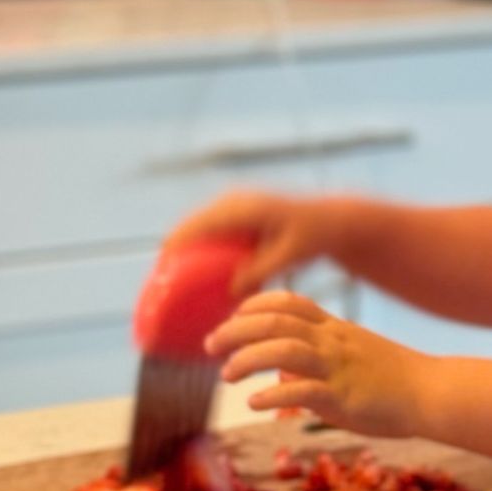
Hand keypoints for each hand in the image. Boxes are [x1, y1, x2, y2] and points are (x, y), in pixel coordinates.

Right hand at [168, 191, 343, 295]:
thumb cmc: (314, 238)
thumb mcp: (289, 256)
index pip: (197, 226)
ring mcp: (232, 203)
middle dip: (174, 252)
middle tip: (159, 285)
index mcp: (243, 208)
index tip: (159, 271)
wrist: (332, 220)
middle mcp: (232, 200)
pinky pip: (209, 229)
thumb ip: (260, 271)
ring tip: (170, 281)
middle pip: (190, 226)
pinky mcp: (235, 212)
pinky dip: (199, 247)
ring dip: (185, 250)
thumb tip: (232, 290)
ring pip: (197, 228)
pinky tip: (194, 273)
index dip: (174, 246)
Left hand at [207, 290, 429, 439]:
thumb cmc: (394, 381)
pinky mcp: (344, 396)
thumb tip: (281, 379)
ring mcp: (338, 367)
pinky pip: (302, 390)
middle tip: (210, 345)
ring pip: (283, 348)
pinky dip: (272, 396)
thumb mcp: (352, 360)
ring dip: (247, 359)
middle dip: (235, 330)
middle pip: (275, 321)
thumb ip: (315, 364)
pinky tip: (255, 404)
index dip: (253, 306)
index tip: (232, 318)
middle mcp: (332, 341)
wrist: (433, 393)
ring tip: (227, 374)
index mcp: (334, 329)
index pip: (288, 303)